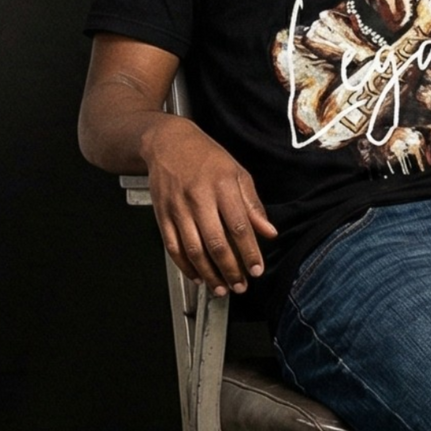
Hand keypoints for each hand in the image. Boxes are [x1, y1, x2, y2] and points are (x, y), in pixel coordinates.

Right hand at [145, 117, 279, 295]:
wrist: (167, 142)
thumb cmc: (205, 156)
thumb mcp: (237, 173)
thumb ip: (253, 204)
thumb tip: (268, 231)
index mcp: (222, 186)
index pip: (239, 226)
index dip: (249, 252)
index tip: (256, 269)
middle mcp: (199, 198)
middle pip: (216, 243)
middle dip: (230, 270)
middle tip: (241, 286)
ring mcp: (178, 209)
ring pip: (194, 250)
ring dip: (209, 274)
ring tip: (221, 288)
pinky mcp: (162, 216)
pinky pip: (173, 247)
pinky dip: (185, 266)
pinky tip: (198, 276)